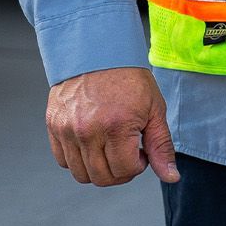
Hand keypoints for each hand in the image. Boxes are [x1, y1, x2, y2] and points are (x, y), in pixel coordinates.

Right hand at [46, 66, 179, 186]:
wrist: (97, 47)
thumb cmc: (128, 76)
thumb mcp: (154, 107)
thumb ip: (161, 145)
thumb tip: (171, 177)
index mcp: (116, 125)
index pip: (125, 170)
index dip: (138, 165)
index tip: (140, 149)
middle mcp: (88, 130)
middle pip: (102, 177)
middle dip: (119, 171)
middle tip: (126, 151)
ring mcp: (67, 128)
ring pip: (81, 173)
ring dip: (98, 168)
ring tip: (109, 146)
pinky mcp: (54, 124)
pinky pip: (63, 160)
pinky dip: (77, 159)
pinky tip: (92, 142)